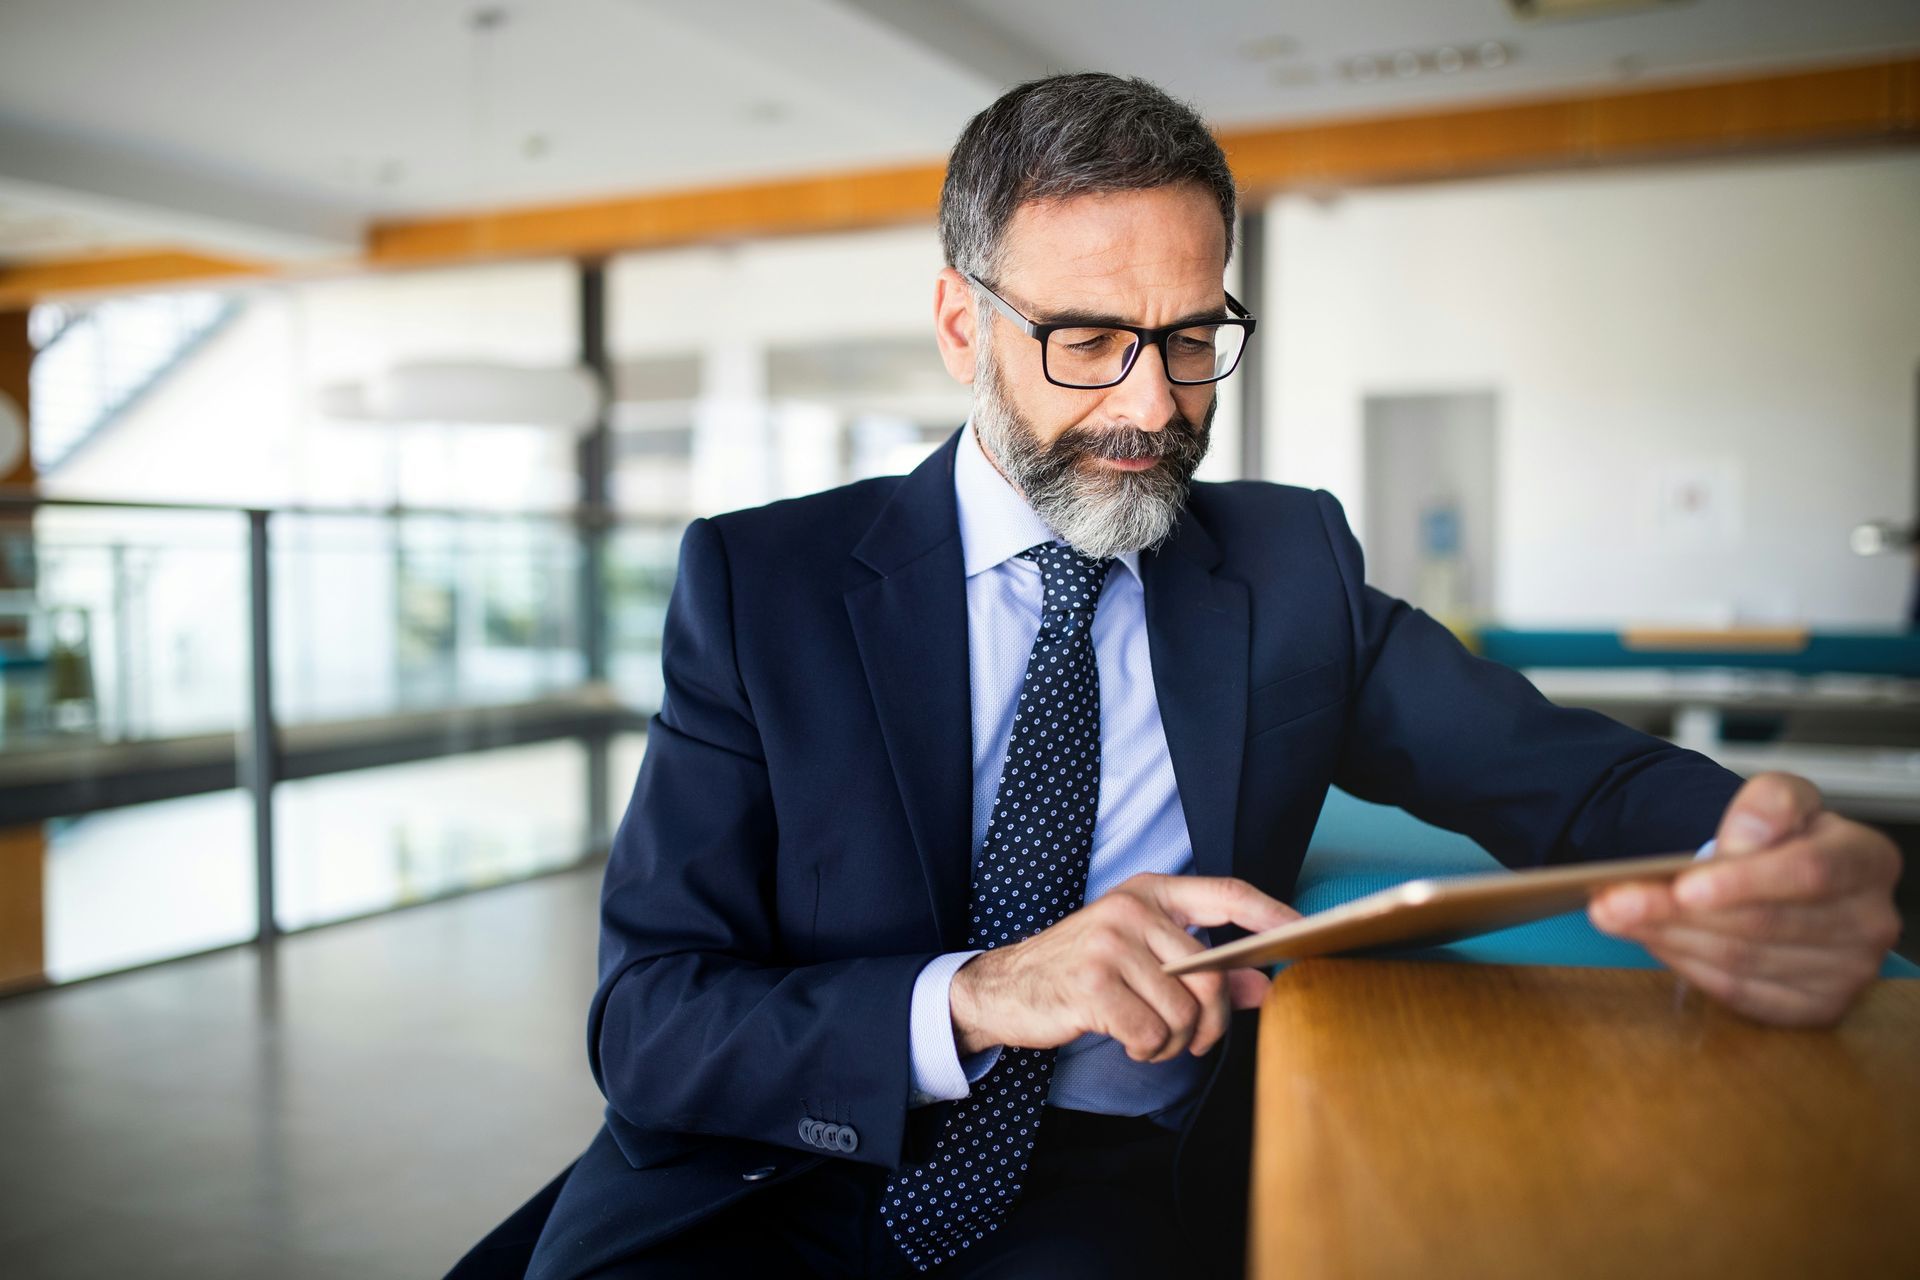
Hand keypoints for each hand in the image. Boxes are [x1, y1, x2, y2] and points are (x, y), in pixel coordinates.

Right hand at [949, 872, 1298, 1062]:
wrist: (1006, 987)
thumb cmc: (1083, 972)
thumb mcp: (1143, 959)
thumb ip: (1205, 970)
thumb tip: (1265, 985)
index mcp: (1149, 893)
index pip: (1226, 893)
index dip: (1271, 913)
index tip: (1305, 932)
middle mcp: (1131, 910)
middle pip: (1210, 975)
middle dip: (1212, 1023)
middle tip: (1196, 1042)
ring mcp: (1109, 944)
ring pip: (1184, 1012)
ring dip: (1175, 1044)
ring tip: (1149, 1040)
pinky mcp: (1091, 985)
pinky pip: (1152, 1035)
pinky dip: (1149, 1052)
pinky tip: (1129, 1043)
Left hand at [1589, 772, 1903, 1026]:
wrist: (1780, 875)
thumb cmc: (1782, 838)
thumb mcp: (1780, 799)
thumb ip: (1769, 803)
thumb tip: (1744, 838)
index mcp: (1867, 861)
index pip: (1807, 873)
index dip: (1742, 882)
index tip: (1682, 884)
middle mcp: (1868, 922)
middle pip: (1762, 923)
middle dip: (1677, 912)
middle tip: (1612, 900)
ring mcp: (1847, 972)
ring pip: (1742, 960)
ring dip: (1669, 938)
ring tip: (1617, 915)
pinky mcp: (1815, 1007)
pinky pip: (1740, 993)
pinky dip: (1687, 966)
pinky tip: (1653, 941)